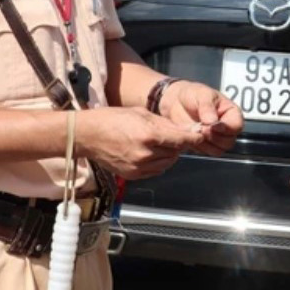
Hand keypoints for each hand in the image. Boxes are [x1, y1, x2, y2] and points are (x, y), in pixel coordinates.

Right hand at [75, 107, 205, 179]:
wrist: (87, 135)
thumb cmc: (112, 119)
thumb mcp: (141, 113)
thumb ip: (164, 123)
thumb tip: (185, 130)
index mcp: (149, 135)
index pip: (181, 140)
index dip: (193, 138)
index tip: (201, 136)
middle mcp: (146, 154)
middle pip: (176, 152)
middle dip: (178, 144)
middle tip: (173, 135)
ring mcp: (139, 167)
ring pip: (167, 163)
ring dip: (168, 154)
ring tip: (157, 142)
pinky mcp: (133, 175)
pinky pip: (155, 170)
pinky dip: (157, 162)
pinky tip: (149, 152)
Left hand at [158, 80, 243, 155]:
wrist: (175, 101)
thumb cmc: (193, 94)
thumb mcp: (202, 95)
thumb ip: (208, 107)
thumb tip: (212, 122)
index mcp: (231, 113)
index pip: (236, 126)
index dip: (226, 128)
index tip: (212, 125)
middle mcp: (226, 127)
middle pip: (229, 142)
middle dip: (214, 137)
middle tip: (201, 128)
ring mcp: (216, 138)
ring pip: (218, 150)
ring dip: (206, 143)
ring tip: (195, 130)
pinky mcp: (205, 145)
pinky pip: (206, 152)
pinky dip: (198, 146)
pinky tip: (191, 135)